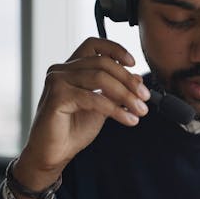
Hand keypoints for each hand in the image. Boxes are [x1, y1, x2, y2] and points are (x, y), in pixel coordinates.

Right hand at [12, 37, 149, 198]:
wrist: (54, 154)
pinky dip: (115, 109)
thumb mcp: (102, 106)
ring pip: (101, 78)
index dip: (115, 49)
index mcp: (72, 68)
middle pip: (103, 63)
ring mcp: (58, 81)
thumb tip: (137, 77)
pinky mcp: (57, 97)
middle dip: (129, 80)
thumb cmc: (73, 130)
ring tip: (140, 110)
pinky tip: (128, 119)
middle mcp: (62, 70)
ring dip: (126, 95)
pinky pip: (94, 98)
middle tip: (145, 96)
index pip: (93, 45)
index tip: (133, 63)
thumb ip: (116, 91)